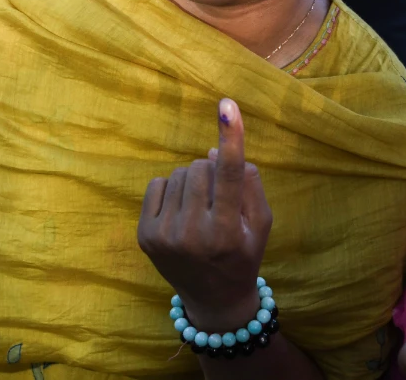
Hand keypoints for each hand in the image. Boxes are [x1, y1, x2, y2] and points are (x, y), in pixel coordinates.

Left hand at [138, 98, 272, 328]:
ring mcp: (165, 236)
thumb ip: (247, 183)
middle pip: (200, 167)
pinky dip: (172, 191)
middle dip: (212, 173)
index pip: (229, 174)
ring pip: (179, 174)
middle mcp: (193, 234)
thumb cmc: (244, 254)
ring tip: (201, 209)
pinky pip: (158, 185)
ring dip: (193, 182)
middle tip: (219, 198)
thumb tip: (213, 153)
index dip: (230, 136)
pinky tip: (182, 213)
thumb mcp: (261, 222)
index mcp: (227, 231)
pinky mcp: (145, 236)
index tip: (227, 105)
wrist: (214, 299)